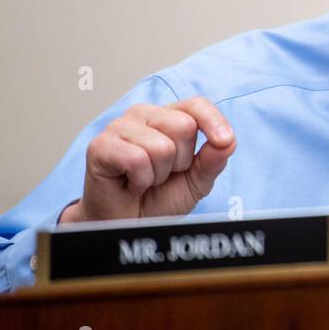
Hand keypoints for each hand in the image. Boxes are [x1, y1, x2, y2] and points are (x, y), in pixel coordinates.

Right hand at [62, 96, 235, 222]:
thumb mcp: (196, 181)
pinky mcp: (100, 145)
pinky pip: (137, 159)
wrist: (129, 224)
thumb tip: (228, 141)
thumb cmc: (158, 199)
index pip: (197, 104)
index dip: (213, 121)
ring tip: (146, 180)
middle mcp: (144, 115)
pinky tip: (131, 184)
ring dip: (158, 174)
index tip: (224, 141)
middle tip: (163, 174)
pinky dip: (140, 180)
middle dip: (181, 160)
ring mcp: (120, 127)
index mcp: (168, 117)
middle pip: (183, 126)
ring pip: (161, 146)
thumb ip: (213, 160)